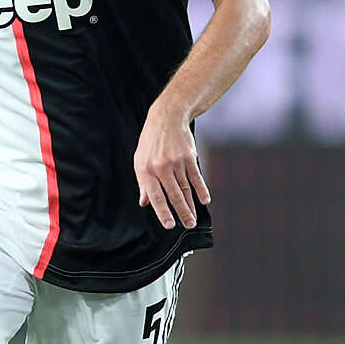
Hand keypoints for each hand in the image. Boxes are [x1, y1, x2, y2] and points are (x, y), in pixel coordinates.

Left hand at [133, 101, 209, 230]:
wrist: (167, 117)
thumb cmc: (150, 142)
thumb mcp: (140, 161)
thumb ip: (143, 183)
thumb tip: (144, 203)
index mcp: (146, 170)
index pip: (156, 196)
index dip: (163, 212)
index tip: (169, 225)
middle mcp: (161, 167)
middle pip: (174, 195)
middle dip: (181, 213)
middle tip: (188, 225)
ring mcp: (176, 161)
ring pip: (186, 188)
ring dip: (191, 205)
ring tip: (194, 218)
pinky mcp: (189, 156)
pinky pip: (196, 177)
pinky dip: (201, 189)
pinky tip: (204, 200)